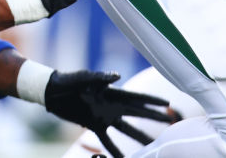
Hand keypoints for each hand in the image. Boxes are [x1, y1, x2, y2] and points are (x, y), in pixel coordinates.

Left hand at [44, 70, 172, 157]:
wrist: (54, 92)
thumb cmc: (71, 80)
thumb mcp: (85, 77)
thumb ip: (101, 77)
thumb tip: (118, 76)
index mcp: (114, 92)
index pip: (138, 98)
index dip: (153, 101)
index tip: (168, 104)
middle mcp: (113, 105)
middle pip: (138, 114)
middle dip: (154, 119)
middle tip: (171, 125)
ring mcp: (105, 116)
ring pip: (127, 130)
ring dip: (139, 138)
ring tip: (153, 146)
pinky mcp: (95, 125)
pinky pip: (108, 141)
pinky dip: (115, 151)